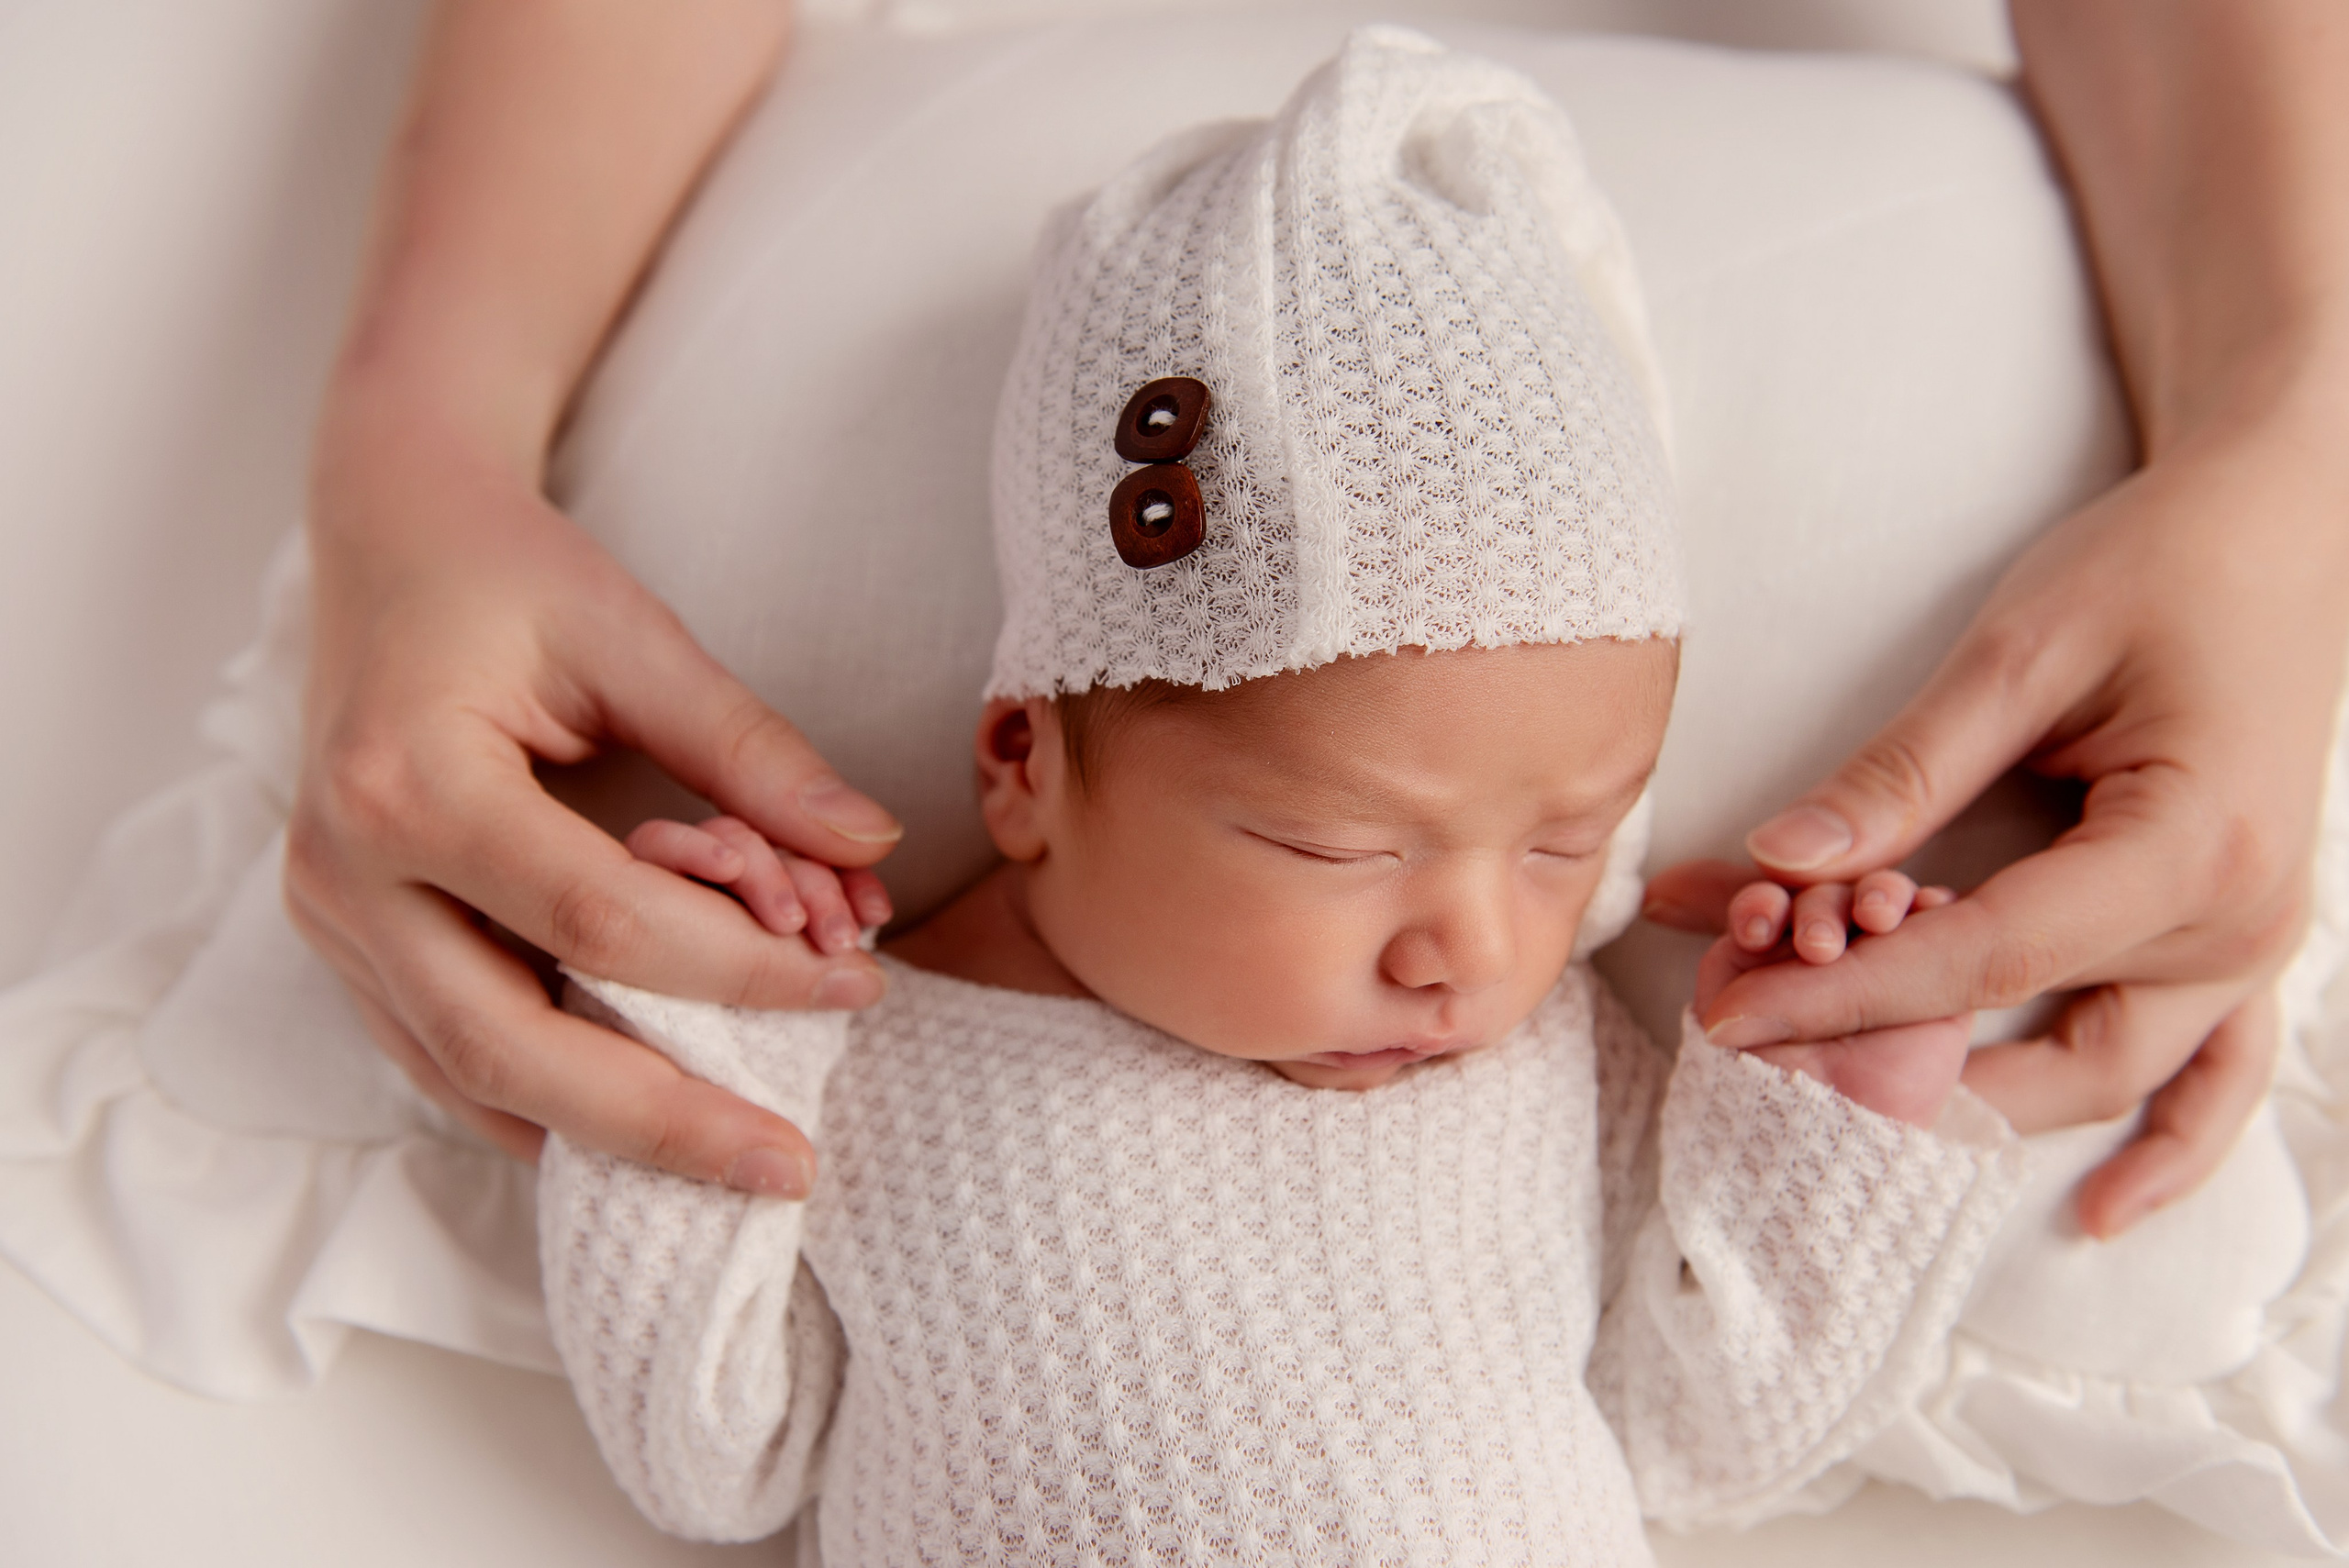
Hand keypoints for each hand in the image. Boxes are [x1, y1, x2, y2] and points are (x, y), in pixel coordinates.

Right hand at [286, 428, 898, 1196]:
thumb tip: (871, 846)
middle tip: (790, 1167)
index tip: (856, 985)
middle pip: (511, 1046)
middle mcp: (347, 871)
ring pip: (467, 1076)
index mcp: (408, 783)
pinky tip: (636, 1127)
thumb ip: (748, 747)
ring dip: (605, 1133)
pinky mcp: (346, 940)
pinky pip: (439, 1057)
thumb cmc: (512, 576)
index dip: (740, 968)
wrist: (389, 541)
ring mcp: (331, 919)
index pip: (600, 922)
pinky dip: (539, 1101)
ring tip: (730, 1165)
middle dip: (664, 1122)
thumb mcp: (634, 635)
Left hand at [1648, 414, 2342, 1234]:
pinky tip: (2097, 1210)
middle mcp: (2237, 922)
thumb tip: (1786, 864)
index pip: (1982, 961)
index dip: (1844, 996)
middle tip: (1755, 1051)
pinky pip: (2214, 1076)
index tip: (1727, 1013)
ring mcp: (2253, 945)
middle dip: (1886, 1057)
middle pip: (2037, 1041)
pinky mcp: (2241, 940)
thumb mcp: (2016, 653)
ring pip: (2111, 1078)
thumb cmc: (2155, 570)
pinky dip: (2164, 1149)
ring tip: (1847, 1114)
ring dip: (1981, 1104)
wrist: (2277, 529)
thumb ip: (1902, 773)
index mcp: (2189, 847)